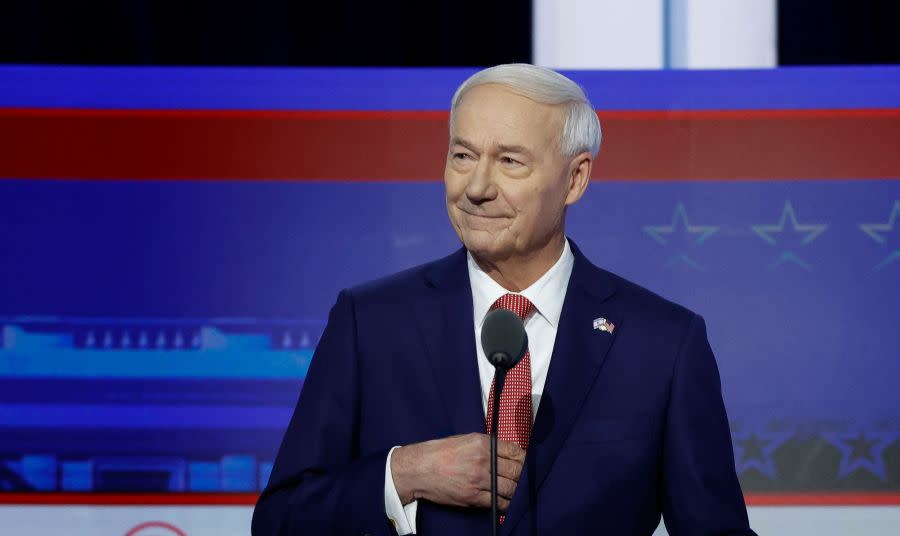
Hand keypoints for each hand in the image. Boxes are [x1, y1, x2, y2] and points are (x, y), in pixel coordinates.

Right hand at [390, 433, 524, 512]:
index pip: (515, 451)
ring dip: (516, 491)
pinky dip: (506, 504)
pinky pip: (498, 503)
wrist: (418, 469)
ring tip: (517, 491)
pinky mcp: (473, 497)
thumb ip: (487, 446)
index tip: (526, 463)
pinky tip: (506, 501)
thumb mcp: (465, 440)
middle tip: (524, 479)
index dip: (525, 459)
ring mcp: (478, 480)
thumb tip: (507, 454)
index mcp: (482, 443)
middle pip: (516, 471)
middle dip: (523, 476)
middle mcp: (483, 460)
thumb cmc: (439, 453)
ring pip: (510, 489)